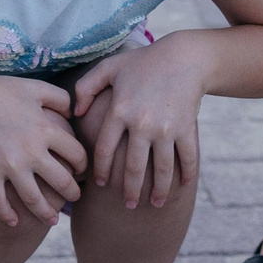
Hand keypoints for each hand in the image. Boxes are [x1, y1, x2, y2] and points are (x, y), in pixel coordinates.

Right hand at [0, 70, 87, 225]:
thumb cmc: (2, 91)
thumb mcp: (37, 88)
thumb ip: (60, 98)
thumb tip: (73, 113)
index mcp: (46, 130)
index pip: (76, 154)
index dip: (83, 165)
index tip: (80, 170)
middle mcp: (31, 151)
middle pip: (61, 182)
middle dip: (72, 194)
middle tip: (74, 198)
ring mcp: (9, 165)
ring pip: (34, 199)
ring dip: (46, 213)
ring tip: (52, 220)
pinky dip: (6, 215)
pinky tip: (13, 222)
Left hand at [72, 36, 207, 208]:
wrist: (184, 57)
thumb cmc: (143, 62)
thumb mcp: (109, 67)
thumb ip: (85, 88)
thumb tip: (74, 113)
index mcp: (119, 111)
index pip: (104, 150)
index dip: (101, 170)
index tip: (100, 184)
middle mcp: (141, 123)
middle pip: (133, 167)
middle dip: (130, 191)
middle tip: (128, 206)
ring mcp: (166, 127)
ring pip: (161, 169)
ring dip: (159, 190)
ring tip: (155, 204)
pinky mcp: (186, 128)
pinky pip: (187, 157)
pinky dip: (187, 174)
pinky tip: (182, 186)